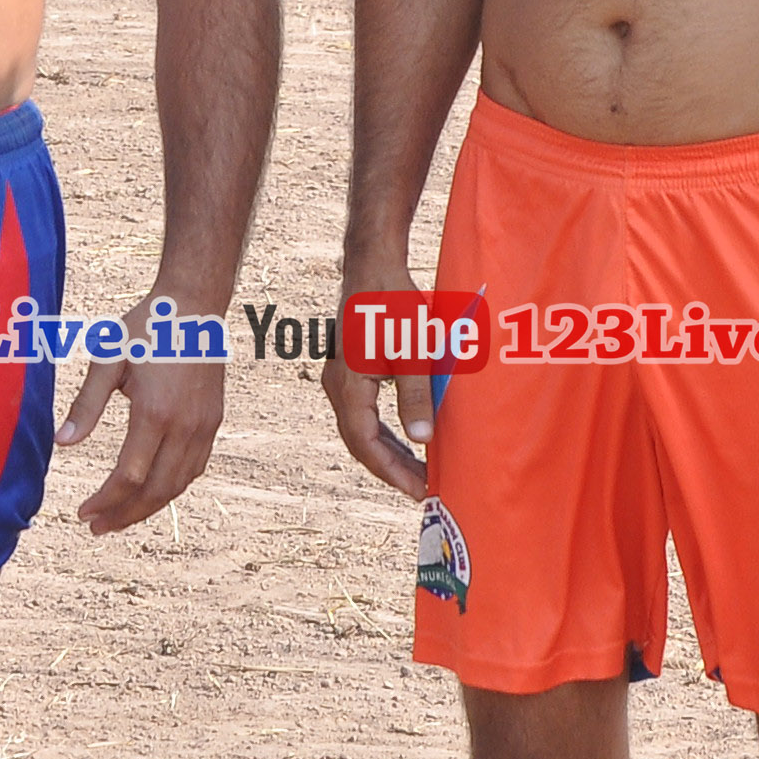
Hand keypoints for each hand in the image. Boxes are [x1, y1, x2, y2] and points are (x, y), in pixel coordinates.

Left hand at [60, 292, 223, 533]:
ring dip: (147, 508)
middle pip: (156, 491)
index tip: (83, 513)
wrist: (194, 306)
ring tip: (119, 519)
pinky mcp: (213, 422)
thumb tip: (63, 444)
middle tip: (96, 528)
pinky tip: (151, 492)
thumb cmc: (145, 328)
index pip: (129, 476)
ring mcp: (204, 426)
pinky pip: (194, 468)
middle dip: (124, 516)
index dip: (105, 501)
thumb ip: (86, 405)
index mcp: (155, 412)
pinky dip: (171, 488)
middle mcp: (185, 426)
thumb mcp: (108, 359)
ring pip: (178, 485)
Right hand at [323, 249, 430, 497]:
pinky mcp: (350, 371)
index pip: (366, 444)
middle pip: (360, 442)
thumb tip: (422, 440)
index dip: (392, 472)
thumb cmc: (393, 305)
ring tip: (416, 471)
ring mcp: (340, 379)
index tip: (418, 491)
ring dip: (388, 451)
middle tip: (422, 488)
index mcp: (348, 386)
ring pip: (361, 429)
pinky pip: (364, 413)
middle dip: (391, 468)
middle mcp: (337, 387)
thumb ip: (415, 397)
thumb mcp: (413, 352)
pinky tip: (405, 440)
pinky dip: (384, 432)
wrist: (373, 267)